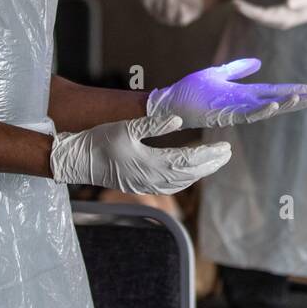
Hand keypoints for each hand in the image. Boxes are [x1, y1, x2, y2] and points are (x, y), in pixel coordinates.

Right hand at [49, 111, 230, 193]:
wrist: (78, 161)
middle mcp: (152, 179)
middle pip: (190, 174)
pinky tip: (189, 173)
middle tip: (227, 153)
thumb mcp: (128, 127)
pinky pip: (170, 187)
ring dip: (200, 172)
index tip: (226, 147)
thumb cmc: (101, 140)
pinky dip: (184, 179)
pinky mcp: (140, 186)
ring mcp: (146, 185)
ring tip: (214, 161)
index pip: (189, 161)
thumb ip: (154, 124)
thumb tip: (179, 120)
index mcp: (151, 163)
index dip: (210, 155)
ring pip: (181, 183)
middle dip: (211, 164)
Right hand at [121, 0, 204, 25]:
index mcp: (153, 10)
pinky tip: (181, 5)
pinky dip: (180, 12)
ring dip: (169, 3)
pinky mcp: (184, 20)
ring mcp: (172, 20)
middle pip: (158, 8)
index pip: (148, 5)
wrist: (191, 0)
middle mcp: (161, 17)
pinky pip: (181, 19)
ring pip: (168, 14)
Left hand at [147, 57, 306, 128]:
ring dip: (282, 106)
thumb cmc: (192, 89)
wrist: (171, 100)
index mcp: (242, 93)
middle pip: (273, 101)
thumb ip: (237, 69)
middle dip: (292, 100)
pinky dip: (261, 110)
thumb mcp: (219, 73)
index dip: (289, 90)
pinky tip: (274, 104)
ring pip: (264, 110)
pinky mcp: (224, 114)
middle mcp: (242, 103)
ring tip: (299, 100)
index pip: (271, 91)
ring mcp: (234, 110)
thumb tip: (258, 63)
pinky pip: (246, 114)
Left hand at [233, 0, 306, 29]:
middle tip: (233, 1)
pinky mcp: (280, 11)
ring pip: (260, 15)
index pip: (262, 16)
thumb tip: (288, 4)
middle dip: (245, 10)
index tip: (237, 4)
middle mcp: (280, 19)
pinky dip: (255, 5)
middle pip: (258, 17)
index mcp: (285, 18)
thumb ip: (300, 2)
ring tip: (236, 0)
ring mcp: (279, 16)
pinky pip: (264, 10)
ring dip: (248, 8)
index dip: (249, 11)